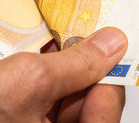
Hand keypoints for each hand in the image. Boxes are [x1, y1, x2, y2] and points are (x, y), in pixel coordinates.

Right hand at [0, 28, 127, 122]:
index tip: (108, 35)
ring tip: (61, 32)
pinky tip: (43, 48)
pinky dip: (50, 67)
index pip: (109, 102)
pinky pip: (52, 91)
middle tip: (83, 26)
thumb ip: (76, 64)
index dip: (111, 66)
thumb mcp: (25, 83)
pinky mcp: (29, 118)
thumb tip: (113, 44)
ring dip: (67, 60)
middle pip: (93, 95)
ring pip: (72, 90)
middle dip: (88, 59)